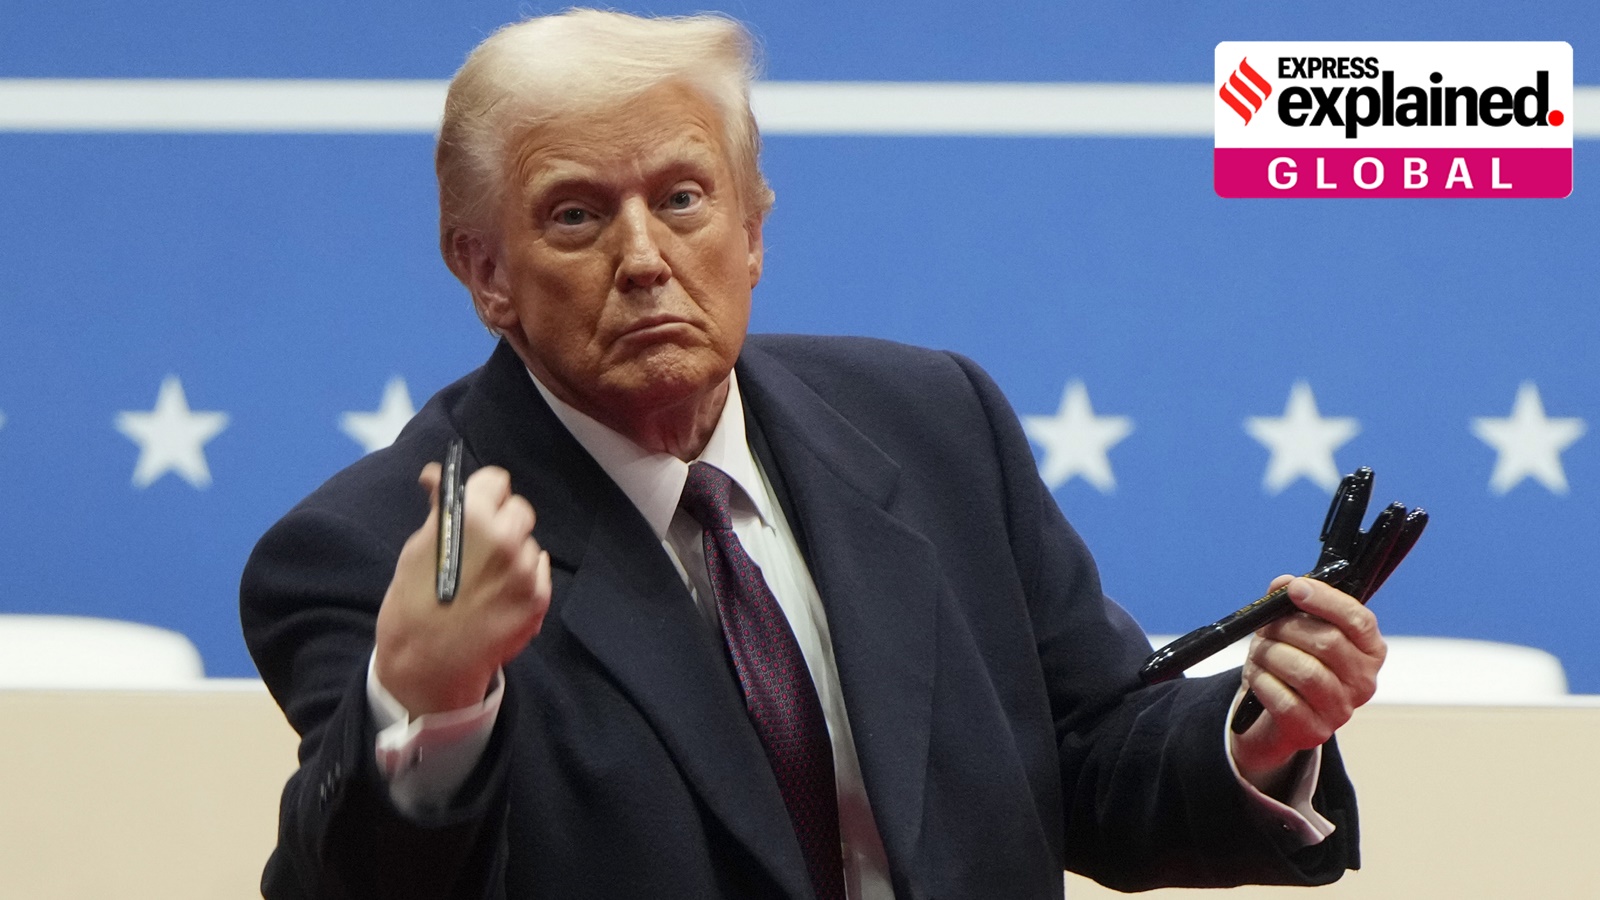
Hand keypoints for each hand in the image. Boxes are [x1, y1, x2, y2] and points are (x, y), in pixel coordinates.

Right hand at [375, 462, 551, 715]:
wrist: (427, 664)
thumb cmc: (413, 603)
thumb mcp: (418, 549)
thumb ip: (440, 509)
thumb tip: (437, 474)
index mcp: (472, 518)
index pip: (496, 480)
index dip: (484, 492)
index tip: (477, 505)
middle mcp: (506, 538)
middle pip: (518, 509)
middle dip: (502, 520)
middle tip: (481, 544)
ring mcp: (526, 570)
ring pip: (528, 542)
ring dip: (513, 551)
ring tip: (485, 578)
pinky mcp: (539, 598)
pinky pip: (538, 570)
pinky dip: (524, 577)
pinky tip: (498, 594)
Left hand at [1229, 574, 1385, 791]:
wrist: (1273, 716)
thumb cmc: (1289, 662)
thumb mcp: (1291, 629)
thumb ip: (1290, 603)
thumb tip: (1283, 584)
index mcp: (1369, 651)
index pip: (1359, 620)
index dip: (1326, 600)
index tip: (1295, 588)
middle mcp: (1363, 682)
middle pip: (1328, 642)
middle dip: (1287, 628)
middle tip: (1266, 628)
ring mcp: (1342, 710)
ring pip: (1305, 671)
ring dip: (1271, 654)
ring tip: (1260, 653)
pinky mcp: (1314, 731)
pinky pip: (1285, 700)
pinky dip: (1263, 681)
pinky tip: (1257, 676)